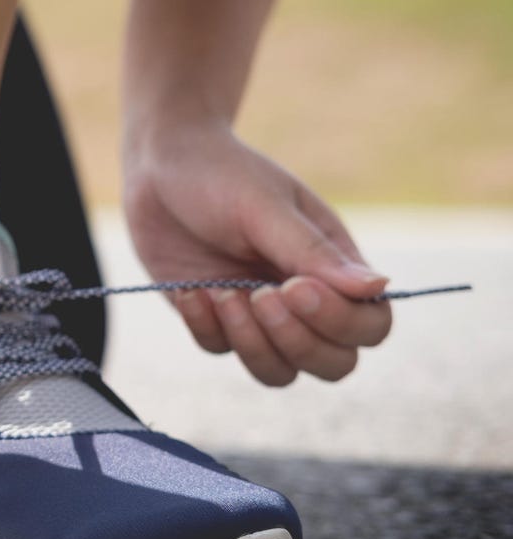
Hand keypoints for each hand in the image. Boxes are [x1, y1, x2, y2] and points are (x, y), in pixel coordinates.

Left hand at [122, 123, 391, 385]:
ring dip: (252, 344)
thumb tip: (379, 287)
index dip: (338, 322)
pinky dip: (205, 328)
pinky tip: (190, 290)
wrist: (160, 166)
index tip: (293, 286)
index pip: (369, 325)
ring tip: (221, 293)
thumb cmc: (222, 174)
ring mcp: (257, 314)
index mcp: (333, 266)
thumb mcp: (265, 208)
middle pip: (333, 364)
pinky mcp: (213, 318)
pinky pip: (219, 350)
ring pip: (278, 372)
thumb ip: (314, 252)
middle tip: (259, 296)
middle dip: (298, 343)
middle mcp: (302, 299)